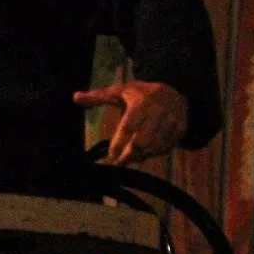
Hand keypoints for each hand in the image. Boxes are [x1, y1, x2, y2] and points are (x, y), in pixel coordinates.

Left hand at [73, 80, 188, 165]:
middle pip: (142, 142)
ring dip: (140, 157)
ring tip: (129, 158)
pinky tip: (143, 154)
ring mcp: (171, 124)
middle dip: (129, 155)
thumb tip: (75, 97)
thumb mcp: (121, 91)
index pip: (128, 127)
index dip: (118, 143)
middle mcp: (157, 114)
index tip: (110, 155)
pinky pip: (164, 150)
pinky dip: (152, 155)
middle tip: (118, 162)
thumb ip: (98, 97)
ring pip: (153, 148)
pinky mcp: (179, 133)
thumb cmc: (141, 94)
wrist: (175, 94)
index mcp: (141, 104)